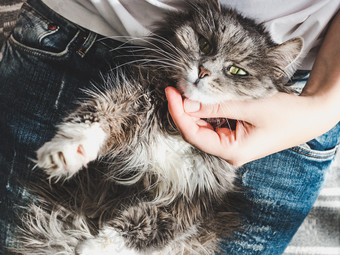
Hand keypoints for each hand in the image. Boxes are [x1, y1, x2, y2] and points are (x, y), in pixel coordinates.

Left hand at [165, 87, 338, 165]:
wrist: (309, 117)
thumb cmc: (286, 114)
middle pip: (195, 132)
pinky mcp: (234, 136)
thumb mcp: (249, 106)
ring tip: (186, 90)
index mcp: (231, 151)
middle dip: (184, 110)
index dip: (178, 114)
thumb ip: (217, 106)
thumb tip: (188, 103)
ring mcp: (231, 145)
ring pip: (203, 128)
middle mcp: (228, 152)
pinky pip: (213, 124)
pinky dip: (206, 111)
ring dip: (194, 110)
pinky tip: (202, 98)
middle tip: (176, 88)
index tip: (170, 93)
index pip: (193, 134)